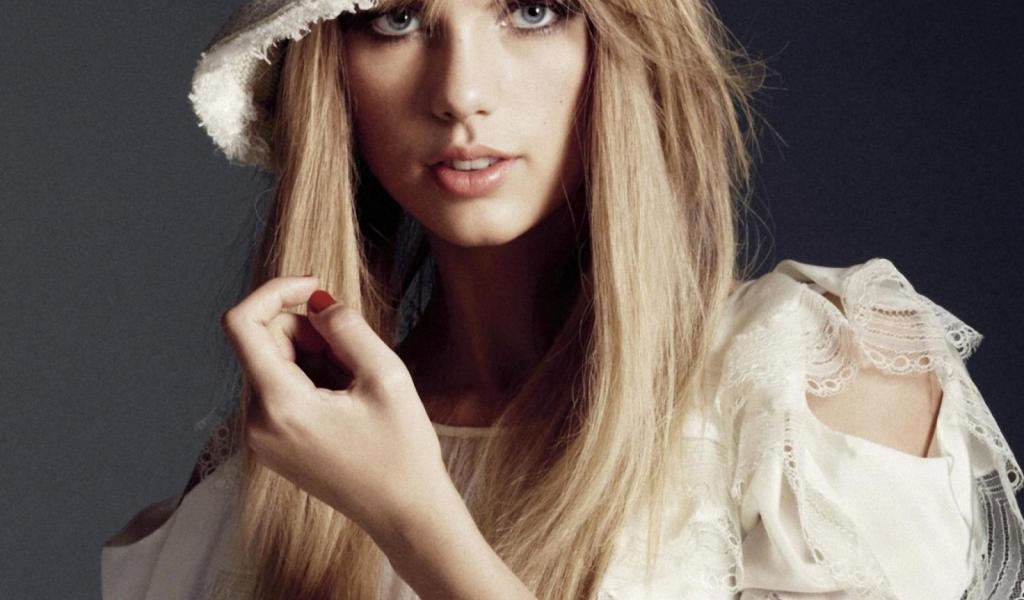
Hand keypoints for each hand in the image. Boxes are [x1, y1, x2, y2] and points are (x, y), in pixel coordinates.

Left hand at [221, 276, 452, 543]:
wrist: (406, 514)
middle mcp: (257, 424)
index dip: (275, 291)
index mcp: (280, 406)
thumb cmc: (403, 451)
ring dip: (311, 355)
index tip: (316, 287)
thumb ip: (346, 327)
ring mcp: (261, 438)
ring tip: (356, 383)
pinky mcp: (272, 445)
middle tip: (355, 350)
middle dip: (306, 329)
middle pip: (262, 342)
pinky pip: (278, 389)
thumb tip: (316, 303)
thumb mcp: (386, 376)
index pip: (242, 323)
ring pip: (272, 363)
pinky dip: (309, 377)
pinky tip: (346, 399)